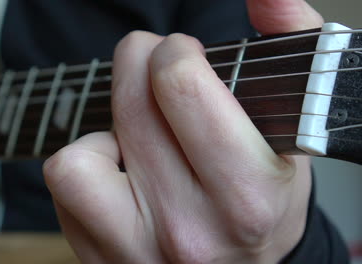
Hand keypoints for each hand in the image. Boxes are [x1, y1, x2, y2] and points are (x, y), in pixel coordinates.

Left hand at [44, 0, 323, 262]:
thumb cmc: (269, 198)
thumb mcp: (297, 127)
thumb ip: (291, 43)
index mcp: (246, 194)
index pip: (180, 88)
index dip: (173, 53)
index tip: (182, 58)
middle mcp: (187, 229)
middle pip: (130, 107)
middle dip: (138, 65)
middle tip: (156, 74)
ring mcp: (136, 251)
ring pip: (75, 161)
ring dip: (101, 130)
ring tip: (133, 135)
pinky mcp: (102, 261)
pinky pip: (65, 191)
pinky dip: (85, 168)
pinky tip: (117, 172)